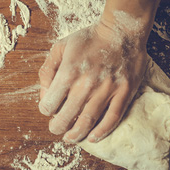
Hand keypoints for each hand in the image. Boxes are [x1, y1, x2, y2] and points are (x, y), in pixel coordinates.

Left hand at [39, 14, 148, 142]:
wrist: (121, 31)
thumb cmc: (88, 39)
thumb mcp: (60, 47)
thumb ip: (47, 70)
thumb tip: (45, 94)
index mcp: (68, 72)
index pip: (50, 103)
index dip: (46, 109)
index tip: (49, 109)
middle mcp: (86, 84)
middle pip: (66, 117)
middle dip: (57, 127)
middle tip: (56, 128)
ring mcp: (107, 89)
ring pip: (88, 121)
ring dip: (76, 134)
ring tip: (70, 138)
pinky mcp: (124, 92)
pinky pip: (112, 118)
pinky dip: (102, 131)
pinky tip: (93, 137)